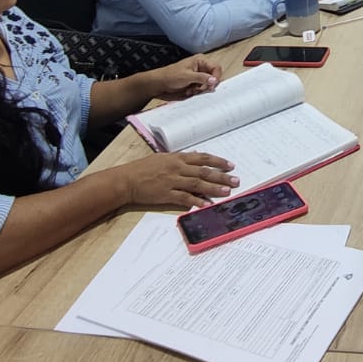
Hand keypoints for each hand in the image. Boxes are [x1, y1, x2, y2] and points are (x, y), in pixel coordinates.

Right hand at [117, 152, 237, 208]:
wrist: (126, 180)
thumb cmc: (142, 168)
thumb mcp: (162, 158)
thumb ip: (179, 158)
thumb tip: (194, 157)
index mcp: (176, 158)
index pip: (202, 158)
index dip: (218, 161)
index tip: (230, 165)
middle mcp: (177, 168)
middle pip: (204, 172)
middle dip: (221, 176)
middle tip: (236, 180)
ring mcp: (172, 181)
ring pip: (198, 184)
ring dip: (213, 188)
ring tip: (227, 192)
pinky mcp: (167, 195)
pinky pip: (185, 198)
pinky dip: (197, 201)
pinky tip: (207, 204)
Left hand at [148, 55, 220, 100]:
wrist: (159, 84)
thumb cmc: (170, 76)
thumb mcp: (187, 76)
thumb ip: (202, 78)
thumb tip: (214, 80)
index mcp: (200, 60)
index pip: (216, 67)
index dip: (216, 77)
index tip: (211, 86)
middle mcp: (201, 67)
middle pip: (214, 76)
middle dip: (208, 85)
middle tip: (200, 89)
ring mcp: (199, 75)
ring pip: (209, 84)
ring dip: (202, 89)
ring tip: (191, 90)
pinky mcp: (196, 83)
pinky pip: (203, 89)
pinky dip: (198, 92)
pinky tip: (189, 91)